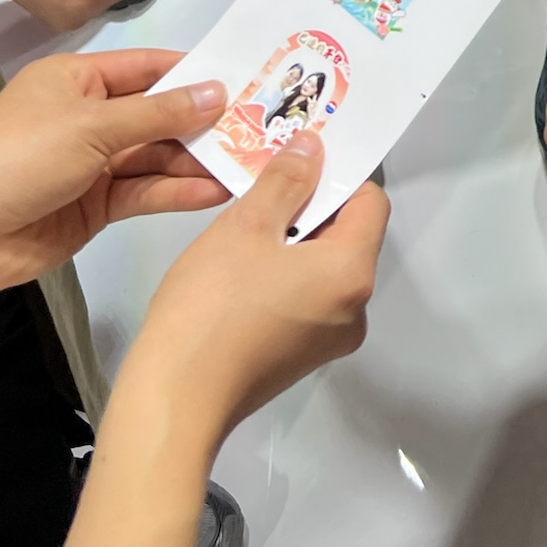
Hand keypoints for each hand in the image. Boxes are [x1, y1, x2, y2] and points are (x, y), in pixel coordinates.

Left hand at [0, 50, 229, 331]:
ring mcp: (93, 163)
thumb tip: (217, 92)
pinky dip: (179, 191)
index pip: (151, 67)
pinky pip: (146, 191)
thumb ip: (159, 113)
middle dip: (207, 121)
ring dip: (200, 160)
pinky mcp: (96, 205)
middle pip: (160, 113)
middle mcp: (88, 115)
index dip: (198, 74)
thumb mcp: (91, 127)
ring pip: (158, 155)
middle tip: (266, 127)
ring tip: (254, 162)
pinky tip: (218, 191)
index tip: (251, 80)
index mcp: (77, 78)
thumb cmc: (15, 162)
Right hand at [122, 134, 389, 446]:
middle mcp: (356, 310)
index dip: (336, 177)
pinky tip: (239, 275)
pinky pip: (305, 300)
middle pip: (348, 238)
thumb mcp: (246, 225)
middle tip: (261, 191)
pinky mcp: (301, 358)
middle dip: (309, 208)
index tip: (295, 165)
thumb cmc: (212, 304)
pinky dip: (283, 278)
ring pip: (323, 270)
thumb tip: (314, 148)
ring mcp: (329, 340)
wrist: (176, 398)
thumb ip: (286, 180)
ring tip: (245, 232)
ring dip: (292, 243)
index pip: (370, 204)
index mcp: (352, 273)